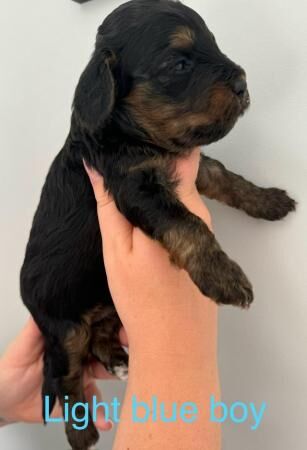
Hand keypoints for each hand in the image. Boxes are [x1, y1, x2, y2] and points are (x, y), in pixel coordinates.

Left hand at [0, 317, 125, 429]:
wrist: (6, 398)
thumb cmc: (14, 367)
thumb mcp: (24, 344)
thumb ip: (37, 327)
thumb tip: (48, 303)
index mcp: (72, 340)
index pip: (95, 329)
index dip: (111, 326)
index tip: (125, 326)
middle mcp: (81, 356)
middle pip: (106, 349)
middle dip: (120, 349)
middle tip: (132, 349)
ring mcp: (82, 377)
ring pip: (104, 374)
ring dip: (115, 376)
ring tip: (122, 379)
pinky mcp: (78, 399)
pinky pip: (93, 405)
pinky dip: (100, 413)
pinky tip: (105, 419)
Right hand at [85, 147, 215, 349]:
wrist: (176, 346)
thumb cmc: (142, 299)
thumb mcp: (117, 249)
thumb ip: (112, 205)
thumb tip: (99, 164)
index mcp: (182, 205)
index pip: (174, 155)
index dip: (150, 147)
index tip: (128, 145)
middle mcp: (202, 212)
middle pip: (176, 174)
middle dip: (151, 169)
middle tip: (122, 175)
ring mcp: (208, 230)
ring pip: (179, 195)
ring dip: (157, 192)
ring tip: (132, 198)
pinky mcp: (206, 245)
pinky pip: (185, 214)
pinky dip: (166, 211)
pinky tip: (149, 225)